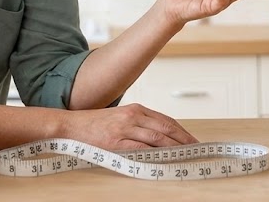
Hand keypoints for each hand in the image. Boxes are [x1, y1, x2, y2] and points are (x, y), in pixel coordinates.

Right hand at [62, 104, 198, 150]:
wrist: (71, 126)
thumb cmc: (94, 125)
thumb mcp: (120, 118)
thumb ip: (138, 124)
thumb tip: (159, 138)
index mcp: (136, 109)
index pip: (166, 120)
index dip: (182, 131)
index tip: (192, 140)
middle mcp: (133, 116)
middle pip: (166, 128)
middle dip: (184, 139)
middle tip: (197, 149)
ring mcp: (125, 128)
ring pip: (157, 137)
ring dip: (174, 147)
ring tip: (186, 155)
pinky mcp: (117, 141)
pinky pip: (141, 147)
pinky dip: (155, 153)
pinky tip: (164, 158)